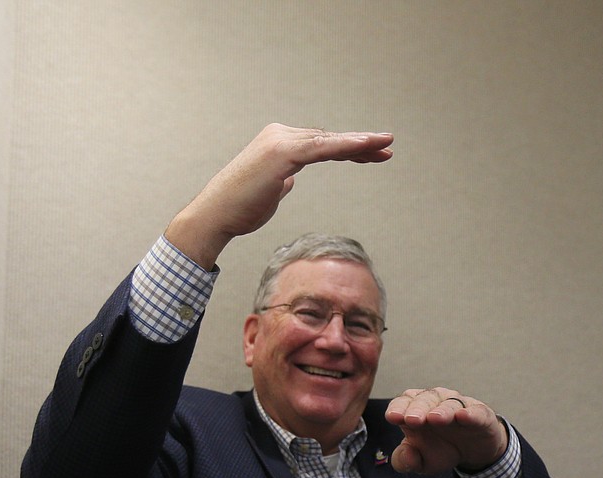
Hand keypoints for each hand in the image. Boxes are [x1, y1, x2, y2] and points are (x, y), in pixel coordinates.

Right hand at [164, 124, 393, 268]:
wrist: (215, 217)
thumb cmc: (239, 210)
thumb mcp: (268, 191)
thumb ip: (281, 181)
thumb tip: (289, 181)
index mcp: (277, 143)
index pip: (320, 144)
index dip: (347, 149)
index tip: (371, 156)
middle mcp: (279, 135)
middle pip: (328, 138)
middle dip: (359, 145)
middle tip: (387, 148)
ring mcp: (280, 141)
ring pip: (329, 140)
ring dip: (360, 143)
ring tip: (385, 144)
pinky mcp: (283, 151)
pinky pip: (323, 147)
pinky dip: (346, 147)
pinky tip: (366, 148)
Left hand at [384, 388, 508, 474]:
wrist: (473, 452)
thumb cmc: (441, 450)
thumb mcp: (420, 462)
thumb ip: (405, 461)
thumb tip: (406, 453)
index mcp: (415, 411)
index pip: (403, 403)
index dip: (398, 408)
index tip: (392, 417)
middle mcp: (435, 403)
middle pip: (424, 400)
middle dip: (417, 409)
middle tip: (412, 420)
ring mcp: (459, 406)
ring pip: (449, 403)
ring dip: (441, 410)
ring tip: (435, 419)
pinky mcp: (480, 414)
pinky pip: (475, 411)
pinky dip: (470, 413)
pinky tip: (463, 416)